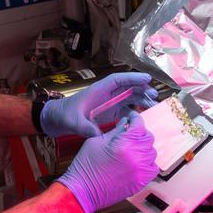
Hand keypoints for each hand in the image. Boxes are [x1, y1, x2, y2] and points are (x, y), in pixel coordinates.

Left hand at [40, 72, 157, 137]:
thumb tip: (96, 134)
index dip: (132, 77)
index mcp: (98, 90)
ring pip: (129, 98)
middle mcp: (106, 94)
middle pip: (127, 88)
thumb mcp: (73, 122)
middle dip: (141, 89)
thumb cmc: (65, 115)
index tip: (146, 78)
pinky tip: (142, 117)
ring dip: (141, 100)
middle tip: (154, 95)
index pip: (117, 80)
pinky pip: (126, 109)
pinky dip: (135, 112)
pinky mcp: (110, 112)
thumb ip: (84, 127)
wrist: (58, 120)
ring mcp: (109, 103)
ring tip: (153, 104)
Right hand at [57, 115, 158, 212]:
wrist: (83, 191)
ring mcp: (141, 170)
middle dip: (139, 132)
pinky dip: (148, 162)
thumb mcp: (98, 141)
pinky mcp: (141, 182)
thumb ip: (115, 131)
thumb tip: (125, 123)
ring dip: (144, 147)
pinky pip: (153, 168)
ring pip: (151, 152)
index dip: (135, 118)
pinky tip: (138, 161)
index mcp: (125, 143)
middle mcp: (137, 156)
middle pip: (148, 137)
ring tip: (132, 147)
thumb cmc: (86, 166)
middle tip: (130, 132)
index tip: (132, 117)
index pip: (139, 124)